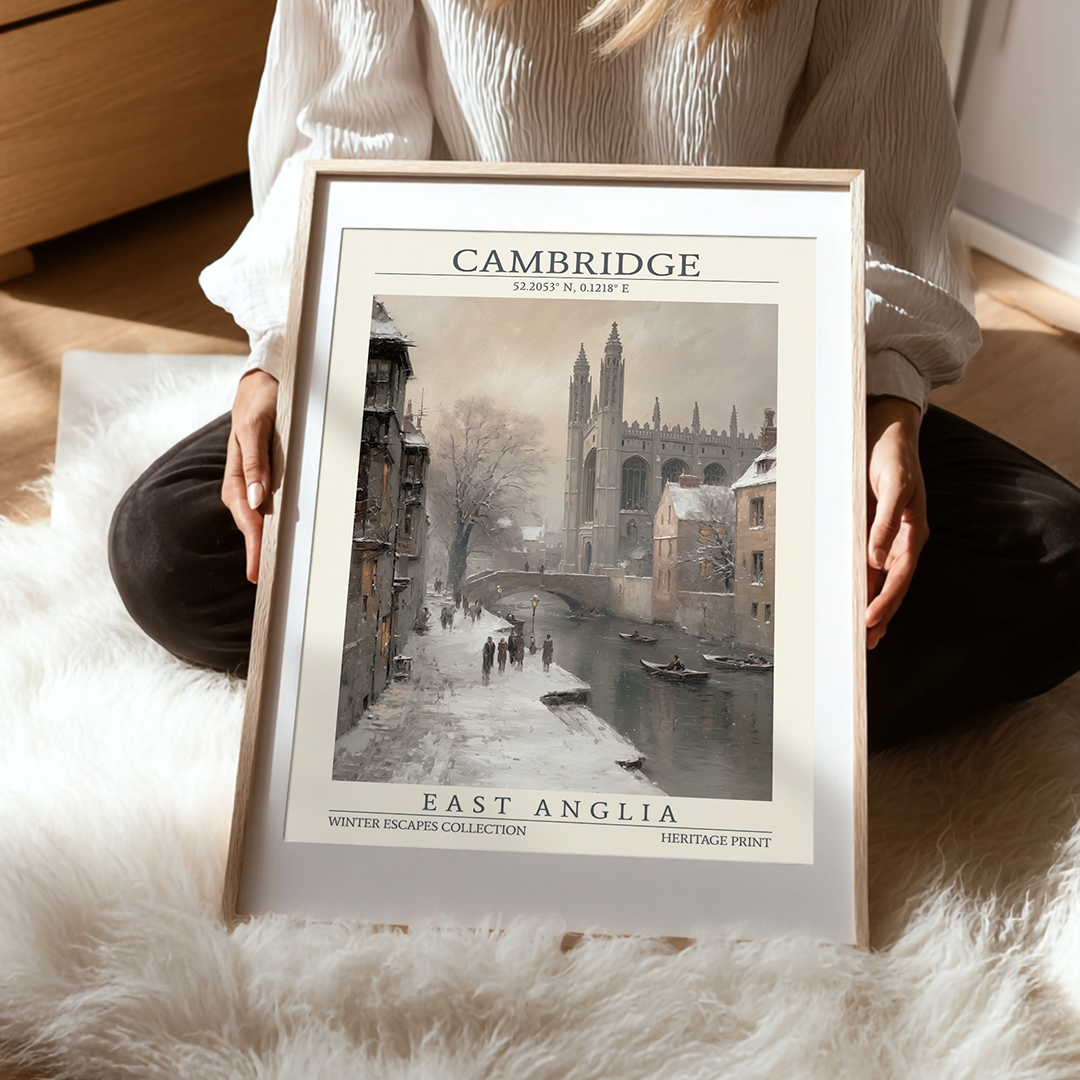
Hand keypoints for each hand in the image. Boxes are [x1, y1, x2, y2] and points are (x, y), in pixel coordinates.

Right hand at [222, 369, 278, 582]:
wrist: (263, 381)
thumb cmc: (259, 400)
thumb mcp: (256, 425)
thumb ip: (255, 460)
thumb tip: (257, 499)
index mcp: (238, 472)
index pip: (246, 516)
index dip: (252, 544)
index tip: (256, 570)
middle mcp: (244, 481)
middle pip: (250, 523)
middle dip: (256, 551)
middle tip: (265, 581)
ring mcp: (255, 480)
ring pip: (258, 517)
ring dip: (263, 541)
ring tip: (270, 568)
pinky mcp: (266, 476)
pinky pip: (268, 505)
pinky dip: (271, 524)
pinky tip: (279, 537)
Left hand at [865, 396, 928, 649]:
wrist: (887, 431)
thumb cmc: (893, 455)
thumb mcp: (893, 484)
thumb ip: (886, 521)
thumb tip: (877, 558)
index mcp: (913, 533)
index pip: (899, 576)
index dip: (886, 600)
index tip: (869, 621)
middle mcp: (901, 540)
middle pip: (890, 586)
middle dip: (879, 615)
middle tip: (864, 645)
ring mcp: (886, 537)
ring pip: (878, 579)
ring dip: (870, 605)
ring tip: (860, 636)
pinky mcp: (871, 530)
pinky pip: (865, 564)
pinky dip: (860, 584)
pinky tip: (851, 599)